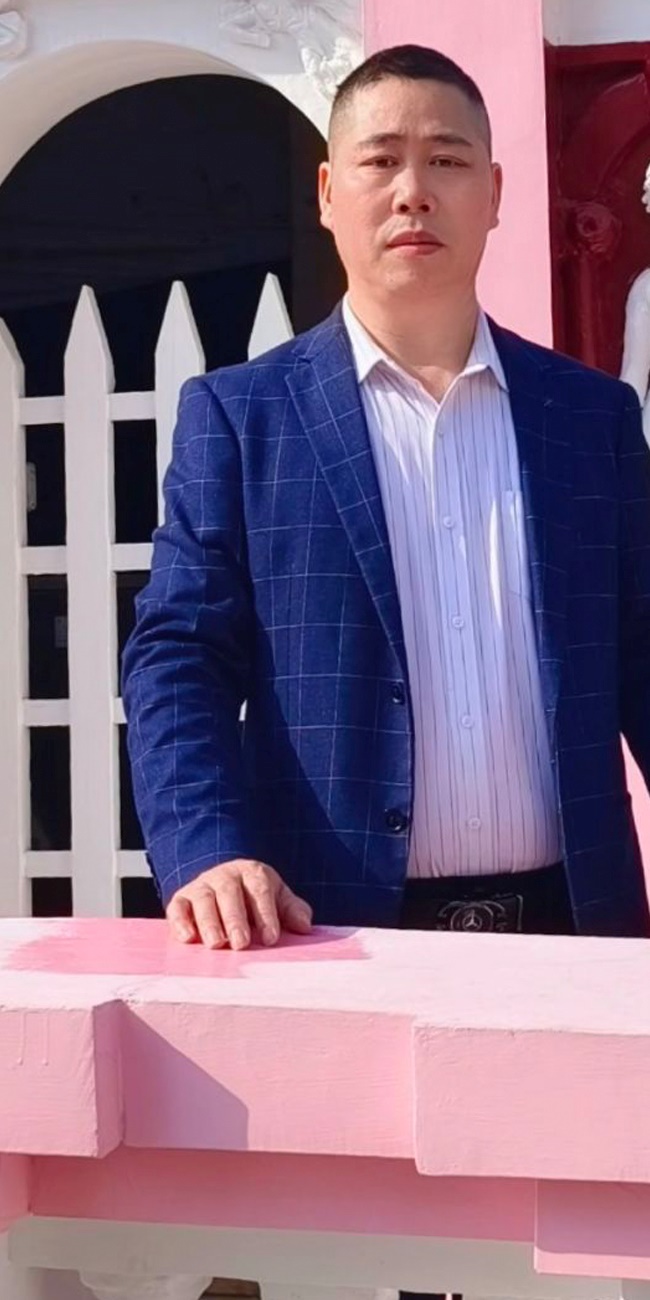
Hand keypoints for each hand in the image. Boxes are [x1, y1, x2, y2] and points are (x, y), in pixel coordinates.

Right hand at [166, 859, 312, 949]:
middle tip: (241, 943)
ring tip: (216, 944)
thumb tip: (304, 926)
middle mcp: (225, 876)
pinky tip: (187, 938)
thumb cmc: (255, 898)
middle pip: (229, 893)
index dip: (266, 914)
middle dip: (235, 918)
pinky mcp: (182, 898)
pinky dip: (180, 921)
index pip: (260, 890)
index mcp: (252, 873)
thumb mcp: (277, 899)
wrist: (224, 884)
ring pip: (203, 899)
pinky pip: (177, 907)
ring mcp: (202, 886)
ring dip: (209, 922)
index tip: (271, 938)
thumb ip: (292, 910)